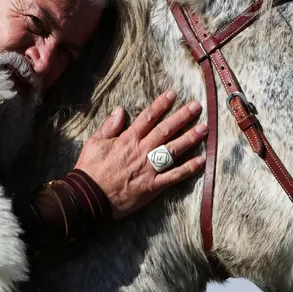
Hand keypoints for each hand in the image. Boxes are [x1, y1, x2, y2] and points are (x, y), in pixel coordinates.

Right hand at [74, 90, 207, 218]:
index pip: (148, 117)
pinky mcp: (152, 186)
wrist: (88, 197)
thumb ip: (109, 126)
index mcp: (127, 139)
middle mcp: (141, 151)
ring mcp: (149, 169)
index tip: (173, 94)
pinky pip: (174, 176)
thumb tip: (120, 110)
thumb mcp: (94, 143)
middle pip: (165, 130)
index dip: (161, 104)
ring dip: (190, 138)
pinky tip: (201, 160)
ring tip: (204, 128)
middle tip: (197, 107)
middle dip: (182, 117)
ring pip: (173, 150)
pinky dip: (188, 169)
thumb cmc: (89, 170)